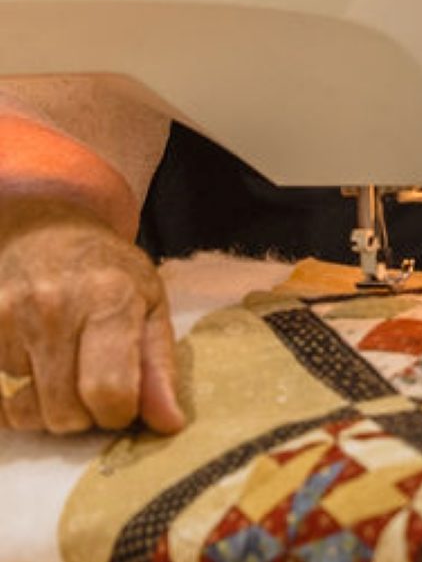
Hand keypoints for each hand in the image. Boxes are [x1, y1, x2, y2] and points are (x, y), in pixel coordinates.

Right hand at [0, 196, 184, 433]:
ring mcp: (11, 314)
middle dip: (83, 414)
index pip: (109, 390)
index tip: (122, 404)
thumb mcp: (150, 305)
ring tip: (62, 365)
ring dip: (46, 404)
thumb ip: (159, 366)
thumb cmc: (109, 273)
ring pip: (26, 411)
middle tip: (91, 384)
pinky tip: (31, 365)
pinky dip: (12, 395)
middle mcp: (57, 305)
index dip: (117, 413)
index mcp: (110, 297)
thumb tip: (169, 423)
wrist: (48, 234)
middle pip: (65, 411)